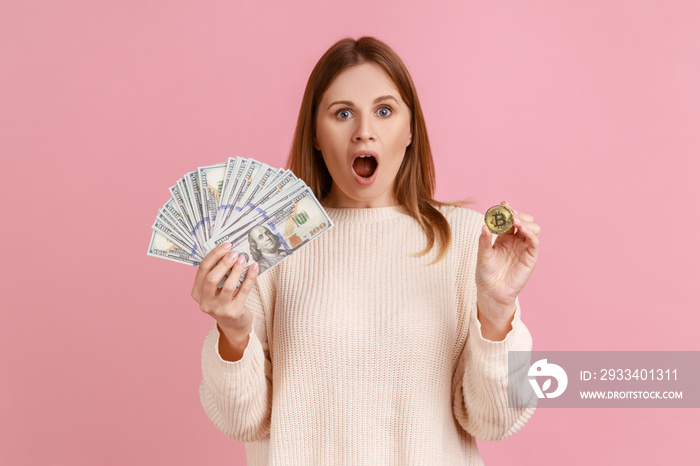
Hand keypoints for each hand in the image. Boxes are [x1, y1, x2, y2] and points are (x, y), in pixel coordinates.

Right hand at [191, 242, 259, 340]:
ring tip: (244, 259)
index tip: (226, 245)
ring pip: (228, 286)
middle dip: (224, 263)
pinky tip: (254, 267)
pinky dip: (250, 277)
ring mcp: (218, 309)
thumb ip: (217, 273)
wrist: (233, 324)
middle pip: (211, 278)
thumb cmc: (225, 300)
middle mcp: (204, 302)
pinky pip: (243, 291)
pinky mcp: (233, 313)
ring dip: (237, 270)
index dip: (214, 255)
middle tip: (235, 253)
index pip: (202, 270)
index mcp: (197, 293)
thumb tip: (229, 251)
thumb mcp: (215, 289)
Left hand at [476, 201, 539, 324]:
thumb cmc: (485, 273)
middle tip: (509, 213)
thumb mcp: (482, 254)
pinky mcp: (530, 257)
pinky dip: (530, 232)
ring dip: (525, 221)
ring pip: (533, 228)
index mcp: (504, 237)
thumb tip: (484, 225)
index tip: (503, 203)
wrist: (491, 291)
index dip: (508, 210)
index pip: (509, 219)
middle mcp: (516, 240)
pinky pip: (534, 241)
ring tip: (514, 221)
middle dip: (517, 214)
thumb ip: (484, 240)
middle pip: (523, 220)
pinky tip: (522, 229)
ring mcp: (524, 248)